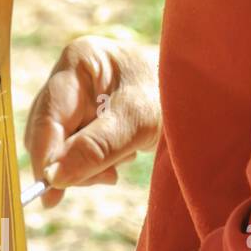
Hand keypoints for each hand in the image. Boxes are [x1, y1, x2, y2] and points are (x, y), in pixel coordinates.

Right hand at [24, 35, 161, 207]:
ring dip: (83, 166)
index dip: (46, 154)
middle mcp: (71, 76)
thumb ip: (96, 148)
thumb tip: (53, 177)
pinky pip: (72, 150)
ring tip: (117, 167)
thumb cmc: (176, 96)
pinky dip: (90, 164)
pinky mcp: (85, 118)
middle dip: (69, 163)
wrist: (203, 98)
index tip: (49, 190)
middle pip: (47, 132)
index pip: (48, 115)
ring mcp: (76, 97)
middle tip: (105, 179)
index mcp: (80, 60)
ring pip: (58, 146)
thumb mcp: (138, 122)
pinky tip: (115, 162)